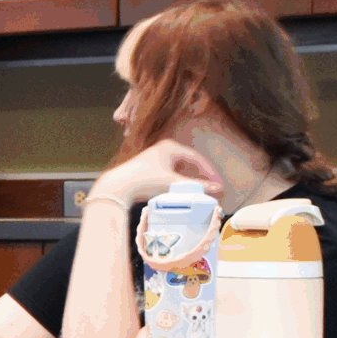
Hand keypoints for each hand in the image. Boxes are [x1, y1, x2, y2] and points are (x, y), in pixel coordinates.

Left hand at [90, 138, 223, 210]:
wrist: (118, 186)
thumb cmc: (145, 180)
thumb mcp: (173, 183)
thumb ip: (195, 185)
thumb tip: (216, 189)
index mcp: (171, 147)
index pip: (197, 158)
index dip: (210, 172)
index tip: (218, 184)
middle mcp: (163, 149)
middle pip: (189, 162)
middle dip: (201, 175)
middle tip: (212, 187)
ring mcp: (155, 157)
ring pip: (179, 168)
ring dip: (190, 179)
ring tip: (200, 190)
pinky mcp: (149, 167)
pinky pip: (170, 172)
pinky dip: (179, 180)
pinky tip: (183, 189)